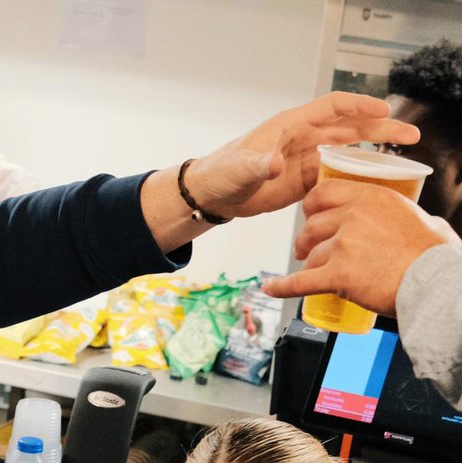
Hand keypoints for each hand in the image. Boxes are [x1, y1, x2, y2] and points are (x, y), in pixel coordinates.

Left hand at [184, 92, 419, 219]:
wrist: (212, 194)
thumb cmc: (222, 173)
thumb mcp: (240, 168)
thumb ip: (258, 165)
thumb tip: (274, 164)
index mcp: (292, 126)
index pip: (333, 108)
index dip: (359, 107)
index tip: (384, 111)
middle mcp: (303, 139)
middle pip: (349, 129)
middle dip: (380, 130)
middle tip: (410, 135)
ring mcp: (305, 160)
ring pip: (347, 153)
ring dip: (373, 155)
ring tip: (403, 159)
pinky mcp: (303, 182)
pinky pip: (335, 177)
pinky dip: (354, 179)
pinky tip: (374, 186)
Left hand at [262, 179, 458, 315]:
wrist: (433, 280)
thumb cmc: (429, 252)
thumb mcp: (411, 215)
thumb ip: (391, 212)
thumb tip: (398, 217)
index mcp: (370, 197)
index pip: (324, 192)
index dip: (312, 206)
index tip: (311, 216)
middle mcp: (354, 216)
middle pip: (312, 225)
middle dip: (306, 239)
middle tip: (306, 249)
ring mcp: (344, 245)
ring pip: (311, 254)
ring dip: (308, 265)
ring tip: (311, 273)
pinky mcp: (338, 275)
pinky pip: (300, 281)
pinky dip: (283, 287)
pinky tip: (271, 288)